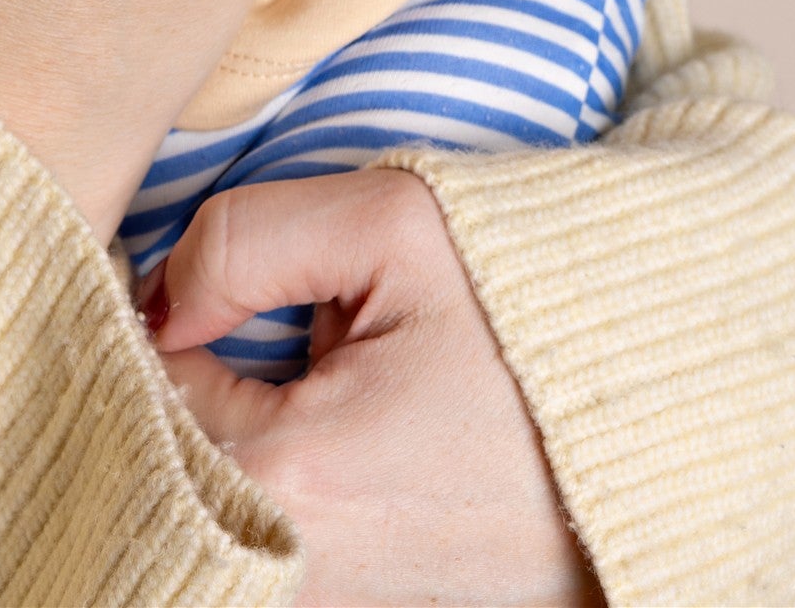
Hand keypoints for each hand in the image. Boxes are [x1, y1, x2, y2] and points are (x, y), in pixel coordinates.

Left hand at [153, 168, 600, 606]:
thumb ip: (245, 239)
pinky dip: (254, 482)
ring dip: (214, 430)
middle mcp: (292, 574)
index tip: (190, 280)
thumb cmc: (537, 323)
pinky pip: (255, 541)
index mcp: (290, 480)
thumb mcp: (397, 224)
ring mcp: (329, 605)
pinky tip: (308, 425)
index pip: (133, 389)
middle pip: (157, 459)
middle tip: (226, 316)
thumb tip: (158, 297)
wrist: (661, 433)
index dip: (148, 314)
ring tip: (276, 366)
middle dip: (176, 379)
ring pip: (201, 503)